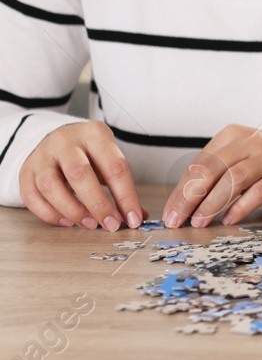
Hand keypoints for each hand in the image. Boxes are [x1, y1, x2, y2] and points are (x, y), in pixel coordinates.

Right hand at [18, 122, 143, 229]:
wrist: (60, 138)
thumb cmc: (90, 153)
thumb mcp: (110, 159)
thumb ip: (123, 186)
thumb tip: (138, 216)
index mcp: (94, 134)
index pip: (114, 167)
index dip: (126, 196)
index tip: (134, 219)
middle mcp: (65, 141)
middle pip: (80, 174)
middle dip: (98, 204)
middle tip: (110, 225)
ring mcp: (42, 155)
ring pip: (51, 186)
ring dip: (73, 210)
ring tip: (90, 224)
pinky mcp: (25, 171)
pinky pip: (31, 196)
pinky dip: (49, 214)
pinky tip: (67, 222)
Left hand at [162, 125, 261, 227]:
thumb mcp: (236, 160)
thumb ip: (213, 175)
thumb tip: (181, 204)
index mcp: (232, 136)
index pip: (200, 163)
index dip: (182, 190)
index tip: (171, 213)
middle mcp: (251, 142)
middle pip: (214, 168)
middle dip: (191, 197)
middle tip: (180, 220)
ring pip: (235, 178)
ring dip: (213, 203)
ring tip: (201, 222)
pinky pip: (261, 190)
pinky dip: (242, 206)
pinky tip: (230, 219)